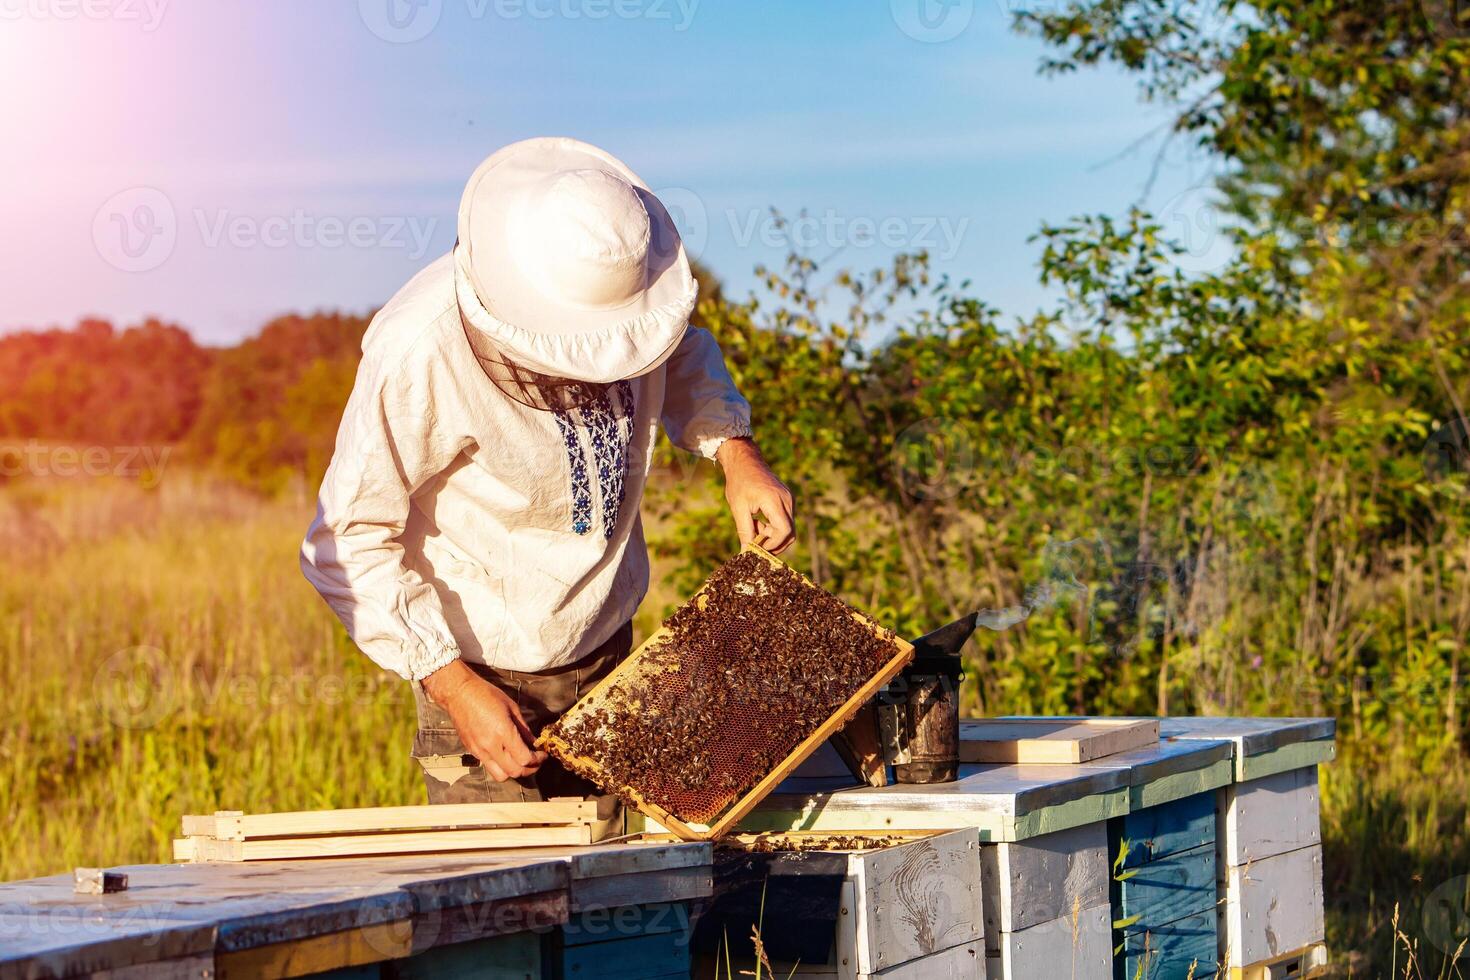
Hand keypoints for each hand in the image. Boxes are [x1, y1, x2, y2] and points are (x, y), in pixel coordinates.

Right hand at [421, 660, 545, 781]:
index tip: (542, 754)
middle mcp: (490, 745)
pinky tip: (505, 755)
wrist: (458, 692)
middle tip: (535, 761)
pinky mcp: (471, 751)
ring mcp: (479, 750)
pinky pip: (488, 766)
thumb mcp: (511, 707)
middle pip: (515, 772)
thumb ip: (524, 728)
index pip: (524, 758)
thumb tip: (534, 742)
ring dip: (513, 772)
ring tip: (520, 762)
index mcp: (503, 732)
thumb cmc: (486, 694)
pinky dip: (500, 766)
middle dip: (529, 769)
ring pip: (500, 775)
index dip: (537, 760)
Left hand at [716, 437, 795, 554]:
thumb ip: (745, 531)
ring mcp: (789, 499)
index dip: (773, 545)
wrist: (745, 461)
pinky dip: (773, 526)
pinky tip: (758, 520)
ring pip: (788, 528)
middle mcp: (787, 500)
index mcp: (774, 501)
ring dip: (771, 534)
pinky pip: (785, 519)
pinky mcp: (788, 499)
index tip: (757, 548)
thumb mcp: (738, 508)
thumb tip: (746, 552)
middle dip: (774, 543)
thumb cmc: (739, 482)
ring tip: (753, 526)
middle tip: (755, 544)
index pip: (784, 531)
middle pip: (790, 533)